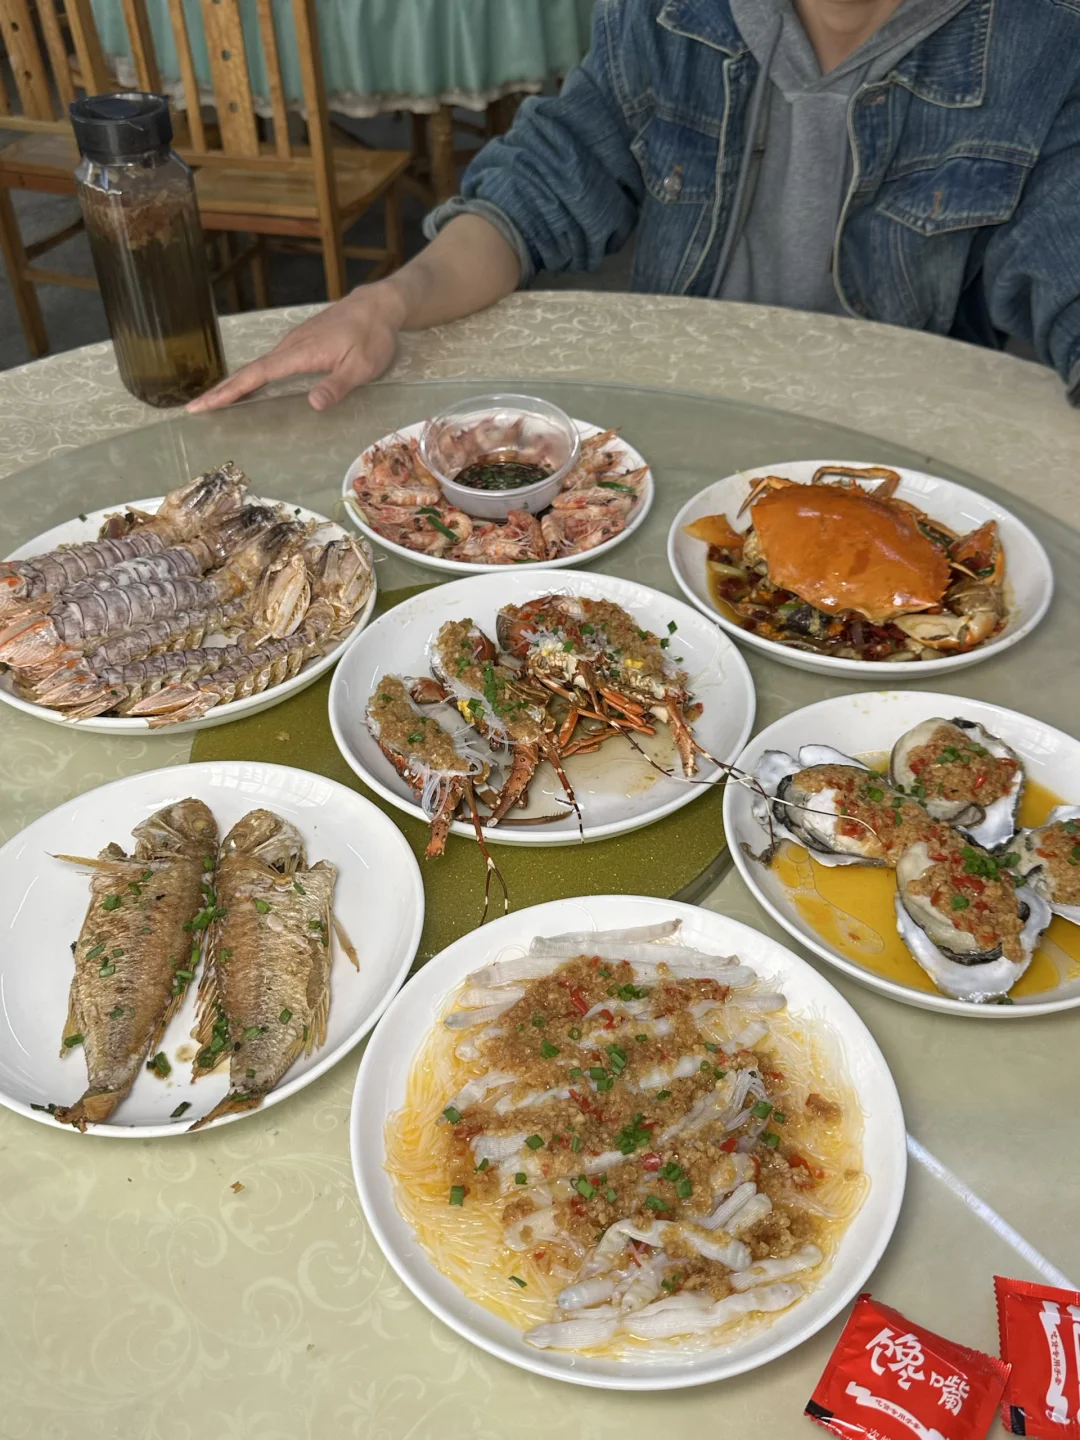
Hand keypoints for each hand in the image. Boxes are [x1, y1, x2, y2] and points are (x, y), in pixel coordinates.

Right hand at [186, 281, 405, 412]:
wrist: (378, 305)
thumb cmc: (372, 337)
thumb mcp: (362, 366)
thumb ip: (337, 385)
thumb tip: (312, 404)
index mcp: (299, 353)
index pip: (256, 375)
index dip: (229, 391)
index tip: (203, 404)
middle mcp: (290, 346)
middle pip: (249, 372)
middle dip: (221, 390)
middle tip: (194, 408)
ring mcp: (294, 343)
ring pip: (258, 367)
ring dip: (235, 384)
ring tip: (215, 403)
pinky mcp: (300, 343)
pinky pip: (270, 363)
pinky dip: (253, 376)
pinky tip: (249, 387)